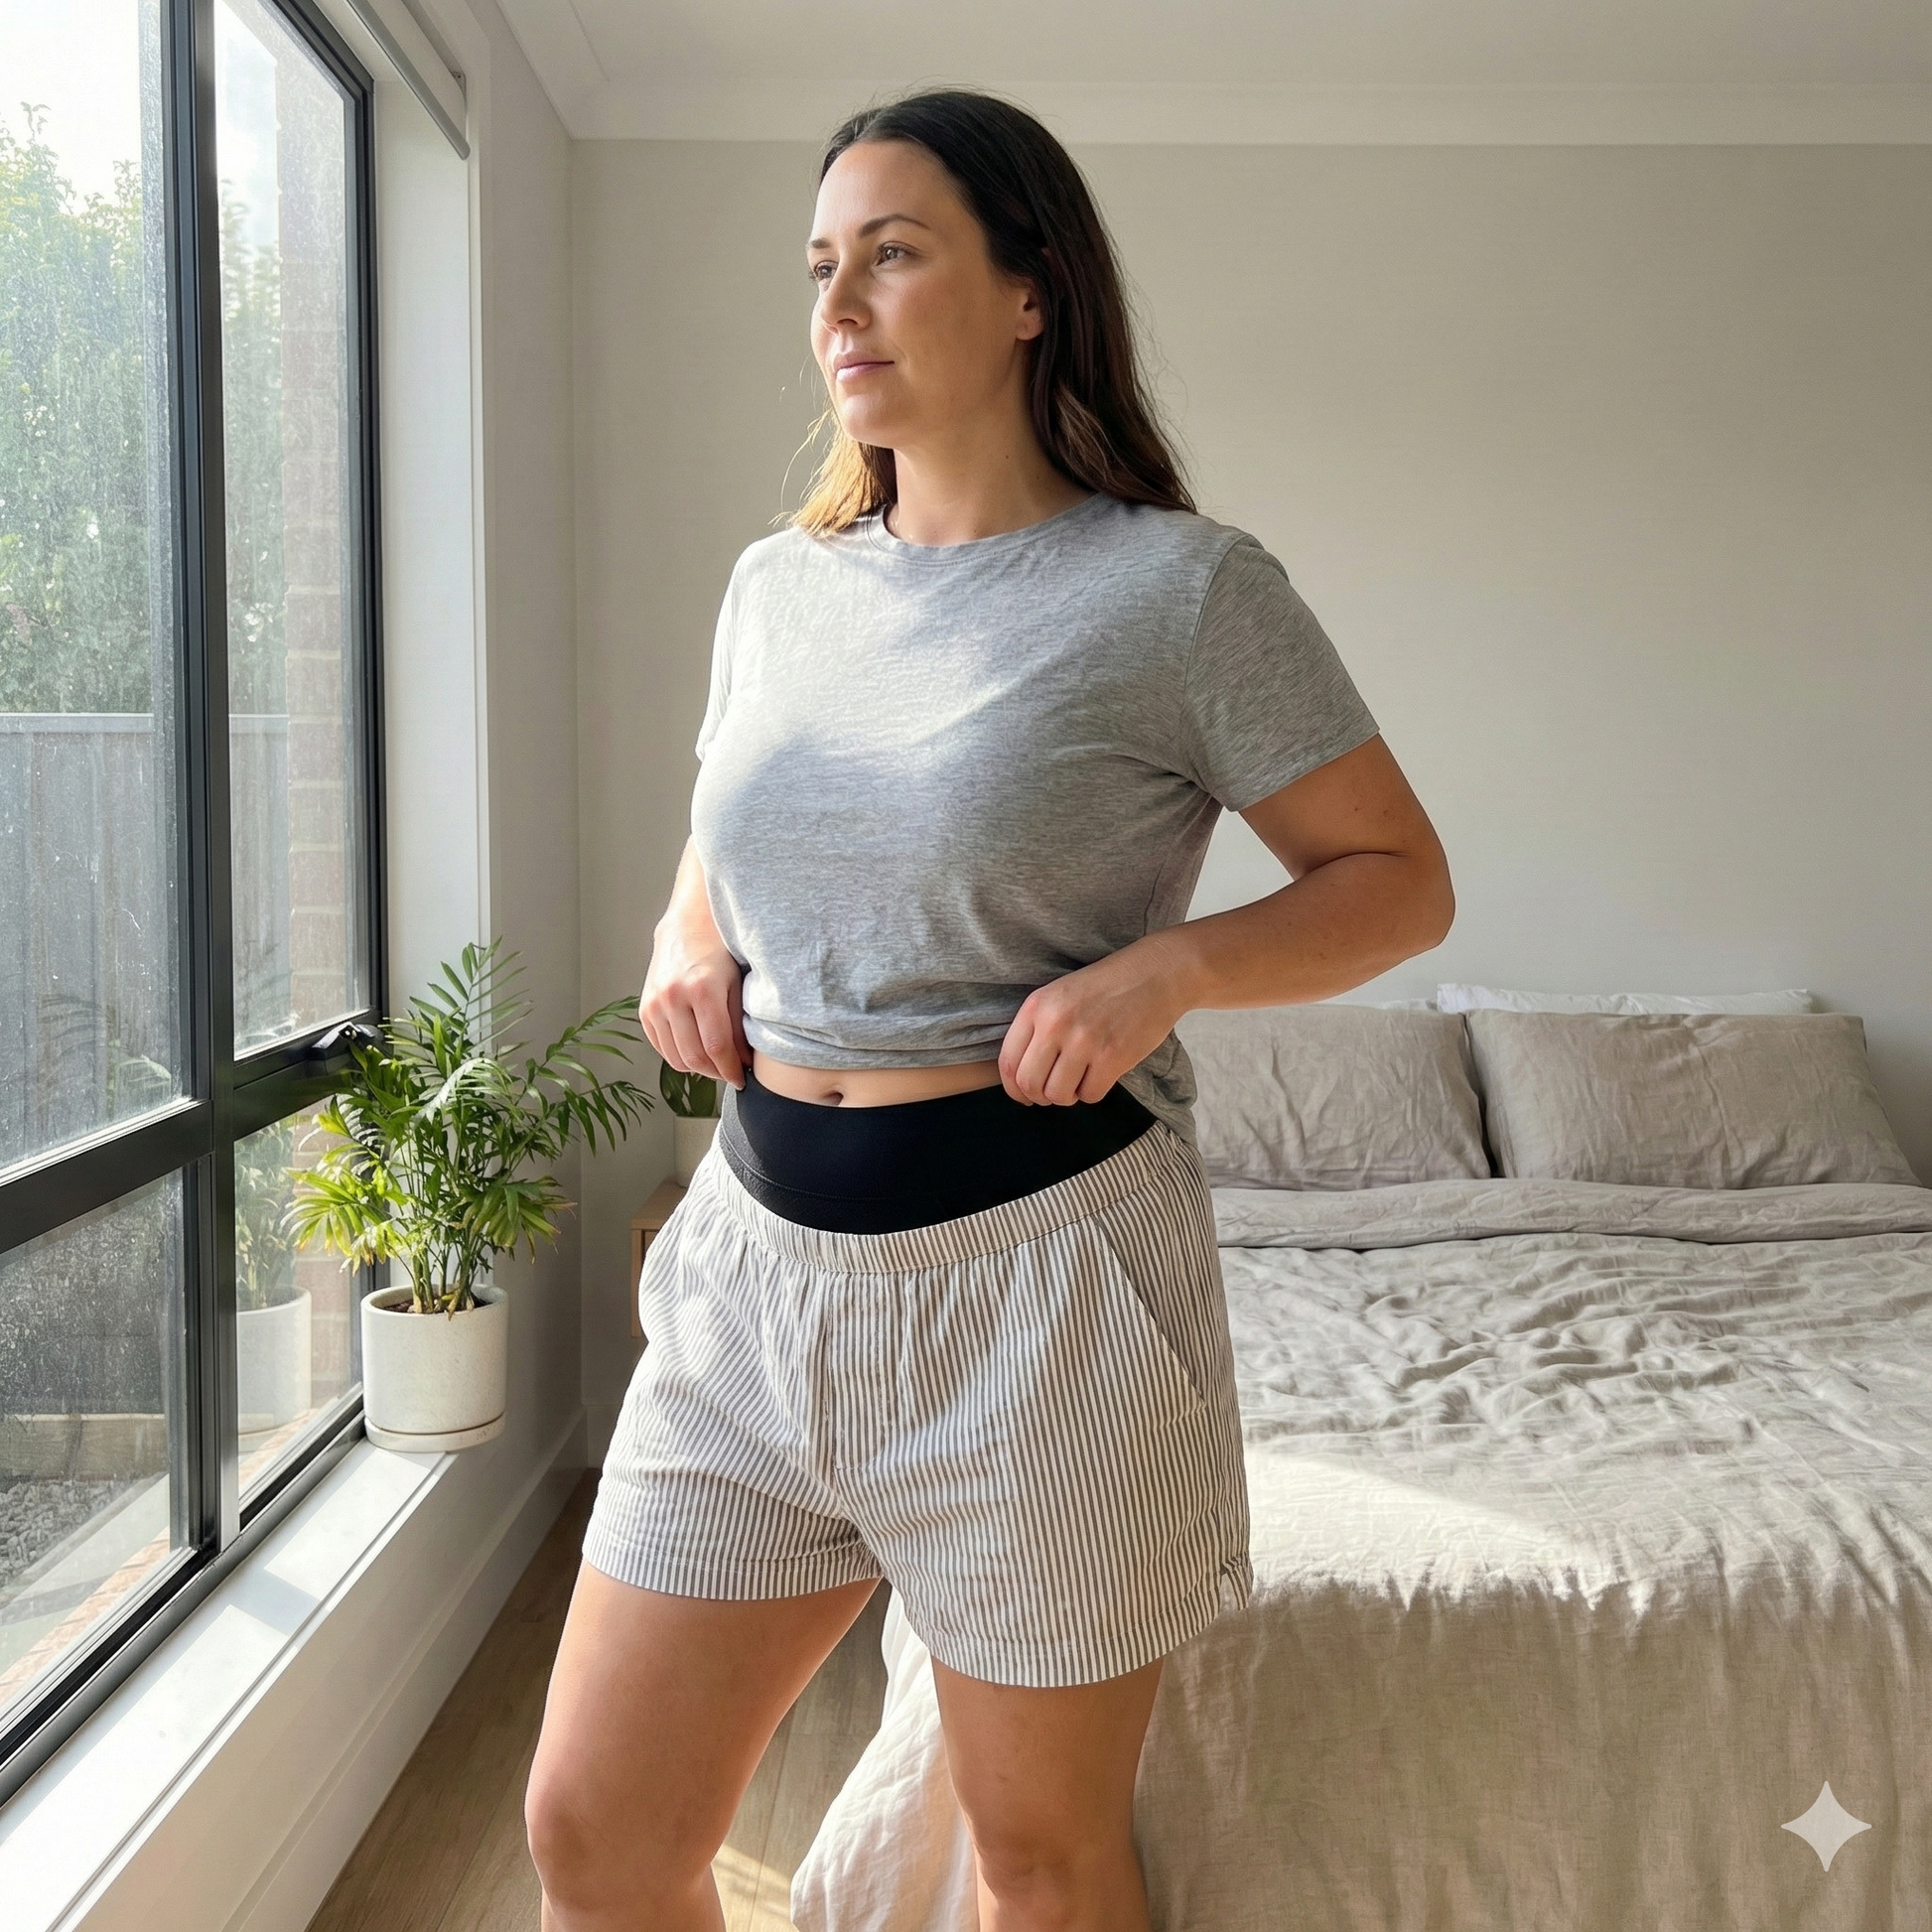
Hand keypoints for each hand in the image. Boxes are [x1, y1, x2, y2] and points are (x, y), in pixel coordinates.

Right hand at [639, 918, 749, 1090]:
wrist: (688, 927)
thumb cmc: (721, 953)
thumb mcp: (738, 984)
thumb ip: (739, 1024)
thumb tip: (745, 1062)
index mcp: (702, 988)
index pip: (717, 1046)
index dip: (731, 1069)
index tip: (742, 1078)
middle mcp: (673, 996)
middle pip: (694, 1057)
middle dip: (716, 1073)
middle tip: (731, 1073)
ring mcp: (655, 1003)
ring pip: (676, 1057)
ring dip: (698, 1068)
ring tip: (716, 1063)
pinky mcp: (644, 1009)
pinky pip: (662, 1047)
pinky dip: (679, 1056)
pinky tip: (697, 1049)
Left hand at [997, 937, 1189, 1105]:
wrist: (1156, 973)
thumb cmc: (1107, 986)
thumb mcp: (1060, 994)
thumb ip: (1037, 1027)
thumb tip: (1020, 1074)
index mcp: (1037, 1006)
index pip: (1007, 1062)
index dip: (1013, 1088)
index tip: (1023, 1095)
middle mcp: (1056, 1024)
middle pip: (1029, 1084)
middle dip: (1039, 1097)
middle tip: (1053, 1092)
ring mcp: (1085, 1041)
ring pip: (1058, 1095)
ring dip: (1067, 1096)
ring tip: (1078, 1081)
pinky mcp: (1113, 1057)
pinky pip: (1090, 1095)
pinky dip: (1092, 1092)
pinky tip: (1100, 1075)